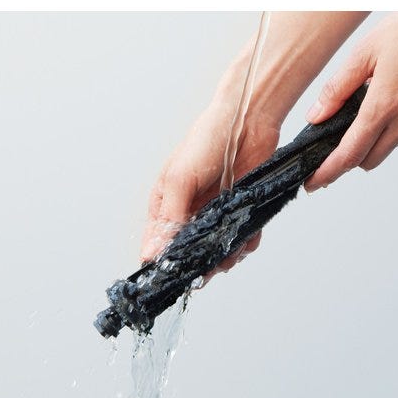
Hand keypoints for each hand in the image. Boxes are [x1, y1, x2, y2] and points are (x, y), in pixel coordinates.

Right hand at [140, 98, 279, 273]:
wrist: (247, 122)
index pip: (157, 245)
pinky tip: (247, 237)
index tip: (178, 275)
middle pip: (189, 254)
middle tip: (211, 265)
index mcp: (166, 206)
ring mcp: (215, 215)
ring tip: (232, 250)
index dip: (166, 264)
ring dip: (225, 256)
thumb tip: (151, 254)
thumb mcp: (180, 178)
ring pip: (216, 251)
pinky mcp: (239, 213)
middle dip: (200, 264)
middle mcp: (189, 214)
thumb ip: (169, 217)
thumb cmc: (206, 141)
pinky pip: (241, 240)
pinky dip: (245, 243)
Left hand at [304, 12, 397, 190]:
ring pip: (385, 148)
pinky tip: (377, 109)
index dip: (328, 172)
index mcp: (384, 105)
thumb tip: (315, 117)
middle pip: (367, 160)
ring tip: (350, 124)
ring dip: (366, 146)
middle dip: (345, 162)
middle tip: (325, 153)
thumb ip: (336, 89)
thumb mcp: (364, 53)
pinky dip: (383, 132)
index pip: (350, 154)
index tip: (312, 183)